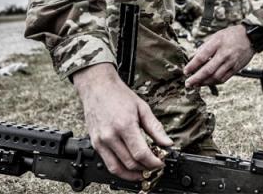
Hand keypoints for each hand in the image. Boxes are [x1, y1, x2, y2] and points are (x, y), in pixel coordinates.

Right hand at [73, 63, 172, 180]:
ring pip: (118, 168)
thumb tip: (167, 143)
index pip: (141, 153)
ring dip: (133, 174)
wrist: (98, 87)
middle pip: (130, 163)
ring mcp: (100, 141)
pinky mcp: (95, 144)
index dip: (153, 162)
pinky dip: (120, 170)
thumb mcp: (142, 107)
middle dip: (146, 168)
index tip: (161, 162)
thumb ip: (155, 127)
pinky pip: (108, 164)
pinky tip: (130, 167)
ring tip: (144, 171)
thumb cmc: (119, 95)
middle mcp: (110, 136)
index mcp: (124, 125)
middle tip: (155, 166)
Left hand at [184, 25, 254, 87]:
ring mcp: (231, 62)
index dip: (192, 65)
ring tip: (196, 85)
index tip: (185, 71)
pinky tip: (208, 83)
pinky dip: (214, 82)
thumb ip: (204, 46)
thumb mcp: (216, 36)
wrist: (250, 37)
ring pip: (216, 77)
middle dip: (196, 78)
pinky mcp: (236, 68)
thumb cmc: (232, 35)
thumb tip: (193, 56)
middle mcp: (224, 54)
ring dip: (204, 83)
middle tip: (188, 83)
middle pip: (208, 70)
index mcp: (217, 43)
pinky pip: (224, 79)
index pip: (202, 56)